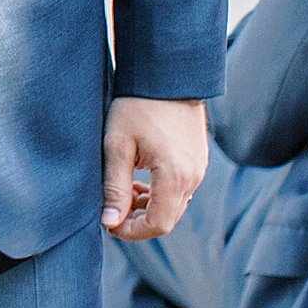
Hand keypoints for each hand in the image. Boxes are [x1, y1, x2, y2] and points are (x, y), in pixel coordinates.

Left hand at [101, 97, 208, 239]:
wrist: (167, 76)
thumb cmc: (137, 106)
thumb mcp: (117, 146)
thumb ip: (114, 187)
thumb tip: (109, 222)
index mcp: (174, 176)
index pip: (158, 224)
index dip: (131, 231)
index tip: (108, 223)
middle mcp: (193, 177)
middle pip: (167, 219)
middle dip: (138, 221)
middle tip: (112, 208)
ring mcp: (199, 169)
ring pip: (174, 206)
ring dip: (148, 207)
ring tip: (123, 189)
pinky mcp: (198, 161)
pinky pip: (180, 190)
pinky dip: (159, 193)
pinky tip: (139, 179)